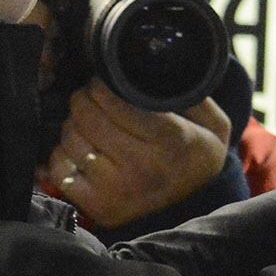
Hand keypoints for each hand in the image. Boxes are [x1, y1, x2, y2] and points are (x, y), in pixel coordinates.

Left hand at [40, 79, 231, 229]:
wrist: (198, 206)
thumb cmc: (197, 156)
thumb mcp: (214, 124)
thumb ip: (195, 95)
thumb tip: (162, 68)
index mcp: (169, 141)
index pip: (117, 104)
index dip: (101, 87)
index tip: (101, 82)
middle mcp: (142, 167)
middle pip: (88, 119)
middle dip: (82, 99)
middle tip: (88, 95)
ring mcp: (117, 191)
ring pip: (72, 140)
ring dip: (72, 124)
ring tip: (85, 121)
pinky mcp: (99, 208)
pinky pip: (60, 169)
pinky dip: (63, 154)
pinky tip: (79, 148)